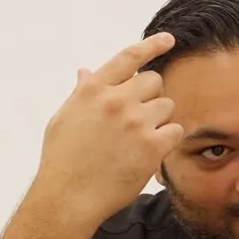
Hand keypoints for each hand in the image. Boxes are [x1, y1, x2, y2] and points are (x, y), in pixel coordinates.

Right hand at [32, 32, 184, 226]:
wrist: (68, 198)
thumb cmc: (63, 160)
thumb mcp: (64, 118)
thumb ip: (81, 93)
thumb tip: (85, 71)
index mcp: (93, 90)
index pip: (128, 57)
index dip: (152, 45)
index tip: (169, 40)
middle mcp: (115, 100)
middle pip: (154, 81)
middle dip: (150, 97)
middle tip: (136, 120)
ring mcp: (135, 121)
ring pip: (167, 105)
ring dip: (159, 120)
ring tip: (137, 140)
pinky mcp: (152, 144)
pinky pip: (175, 130)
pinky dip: (167, 141)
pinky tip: (148, 153)